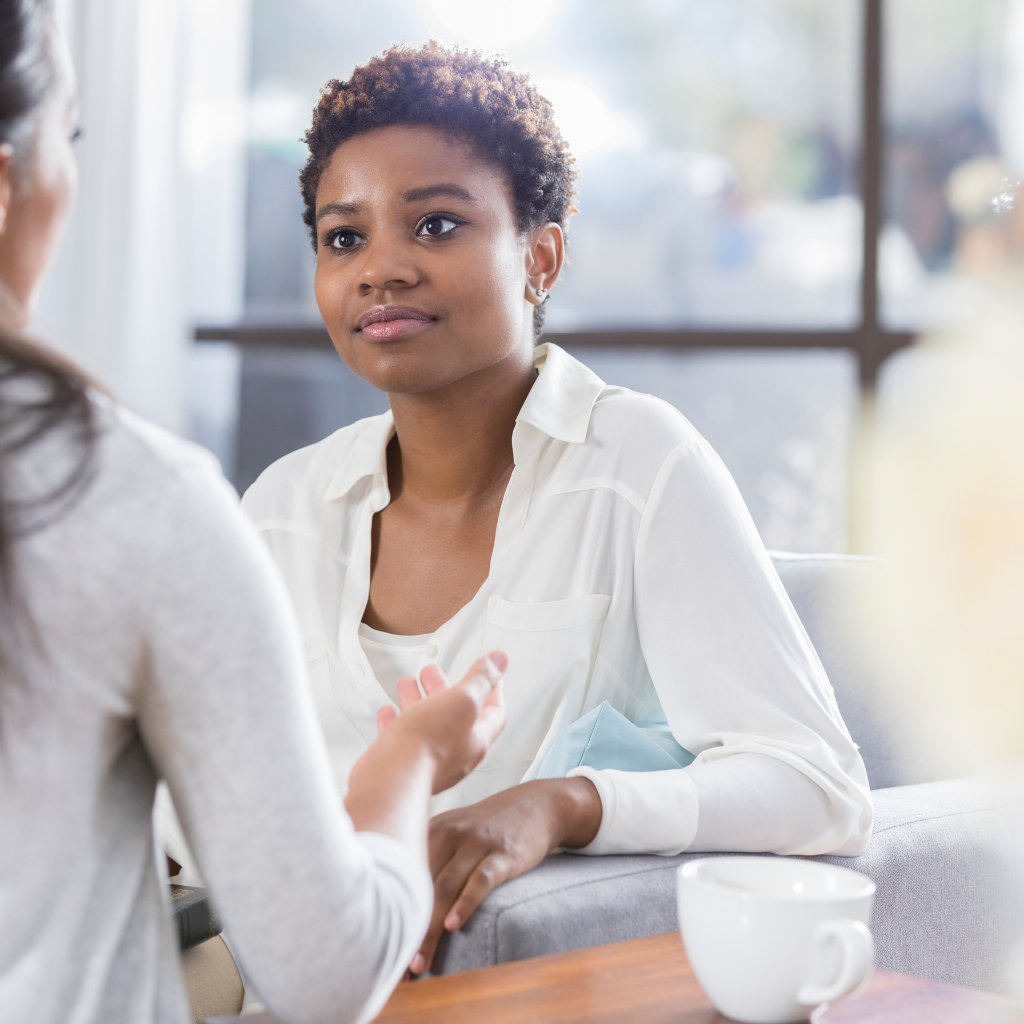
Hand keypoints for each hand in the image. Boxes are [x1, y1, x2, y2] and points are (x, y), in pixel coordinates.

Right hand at [375, 651, 507, 793]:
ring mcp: (427, 758)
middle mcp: (454, 752)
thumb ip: (481, 679)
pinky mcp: (403, 762)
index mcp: (476, 738)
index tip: (489, 676)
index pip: (493, 711)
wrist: (393, 777)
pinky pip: (402, 738)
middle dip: (444, 689)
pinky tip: (388, 711)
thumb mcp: (463, 700)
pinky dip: (396, 720)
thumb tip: (500, 660)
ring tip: (408, 684)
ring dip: (417, 700)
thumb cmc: (429, 744)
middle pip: (453, 715)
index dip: (493, 689)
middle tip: (434, 674)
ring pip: (425, 723)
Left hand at [408, 776, 601, 974]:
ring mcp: (476, 843)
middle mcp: (449, 834)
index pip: (403, 875)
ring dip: (431, 929)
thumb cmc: (488, 827)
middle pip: (420, 886)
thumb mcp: (454, 831)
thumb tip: (396, 898)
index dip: (390, 913)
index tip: (380, 948)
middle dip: (406, 929)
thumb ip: (428, 856)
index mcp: (431, 830)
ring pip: (445, 888)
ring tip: (420, 963)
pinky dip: (465, 903)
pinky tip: (454, 925)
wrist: (535, 805)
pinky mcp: (502, 853)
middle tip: (395, 967)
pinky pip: (480, 880)